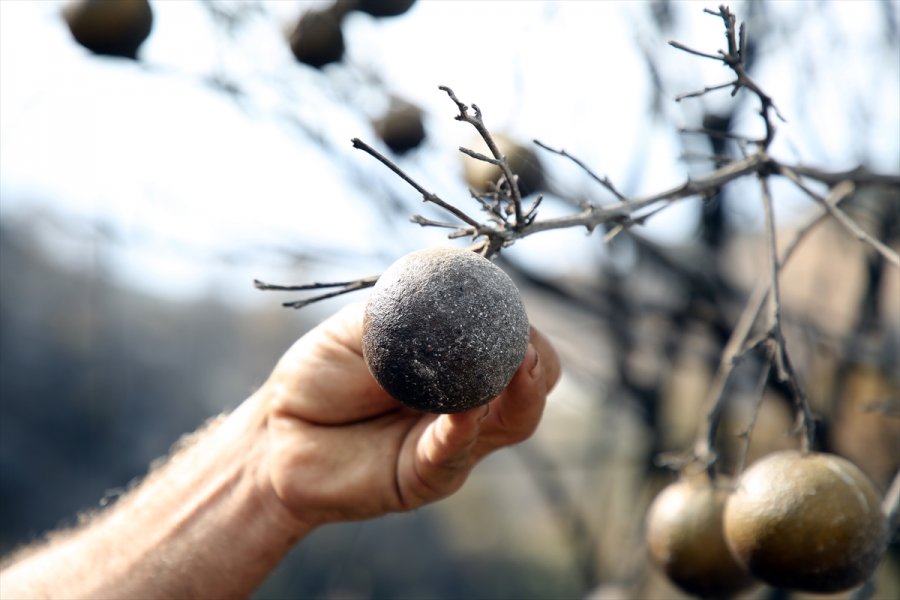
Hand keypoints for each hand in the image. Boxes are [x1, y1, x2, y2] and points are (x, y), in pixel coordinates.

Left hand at [259, 302, 559, 527]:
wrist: (277, 431)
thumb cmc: (321, 374)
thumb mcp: (360, 327)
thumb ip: (403, 312)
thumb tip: (451, 298)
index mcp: (458, 360)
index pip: (516, 343)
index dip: (523, 328)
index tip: (513, 311)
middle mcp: (468, 402)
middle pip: (530, 387)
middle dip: (537, 364)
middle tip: (525, 347)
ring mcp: (452, 442)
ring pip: (511, 423)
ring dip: (520, 394)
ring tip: (521, 366)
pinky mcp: (425, 477)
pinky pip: (453, 453)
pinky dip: (463, 429)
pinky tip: (465, 412)